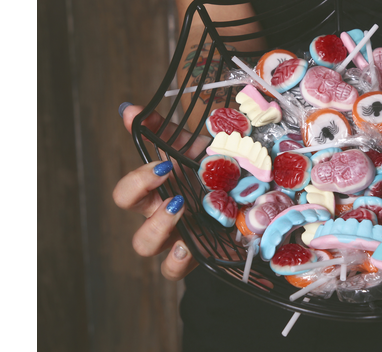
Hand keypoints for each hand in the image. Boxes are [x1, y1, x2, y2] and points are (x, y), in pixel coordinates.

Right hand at [112, 104, 210, 279]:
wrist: (254, 187)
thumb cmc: (217, 166)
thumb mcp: (194, 145)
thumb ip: (163, 130)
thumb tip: (129, 111)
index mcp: (159, 194)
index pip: (127, 195)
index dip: (137, 183)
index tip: (163, 167)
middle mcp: (166, 221)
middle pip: (138, 236)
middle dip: (155, 221)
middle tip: (178, 200)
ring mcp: (183, 240)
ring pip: (152, 252)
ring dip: (163, 236)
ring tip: (185, 217)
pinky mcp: (205, 254)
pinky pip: (177, 270)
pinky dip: (179, 262)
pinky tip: (192, 247)